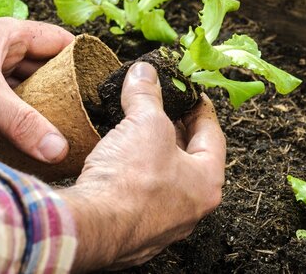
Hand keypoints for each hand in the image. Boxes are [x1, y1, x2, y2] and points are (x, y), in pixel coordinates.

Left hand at [0, 16, 73, 162]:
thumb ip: (21, 121)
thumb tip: (58, 148)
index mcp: (8, 33)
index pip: (59, 41)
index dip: (82, 58)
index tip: (101, 84)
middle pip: (45, 65)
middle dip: (65, 86)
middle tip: (86, 113)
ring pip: (26, 85)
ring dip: (42, 102)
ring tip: (65, 126)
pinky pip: (7, 101)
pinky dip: (21, 114)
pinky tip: (30, 133)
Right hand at [59, 62, 225, 271]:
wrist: (93, 227)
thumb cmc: (131, 181)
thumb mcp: (144, 123)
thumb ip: (147, 94)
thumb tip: (144, 73)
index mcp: (206, 183)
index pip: (213, 136)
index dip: (201, 109)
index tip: (192, 95)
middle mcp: (190, 209)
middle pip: (188, 160)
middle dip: (174, 131)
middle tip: (162, 109)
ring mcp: (162, 225)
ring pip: (163, 181)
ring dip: (151, 155)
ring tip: (136, 131)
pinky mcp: (133, 232)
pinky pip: (139, 198)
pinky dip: (132, 177)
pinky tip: (117, 163)